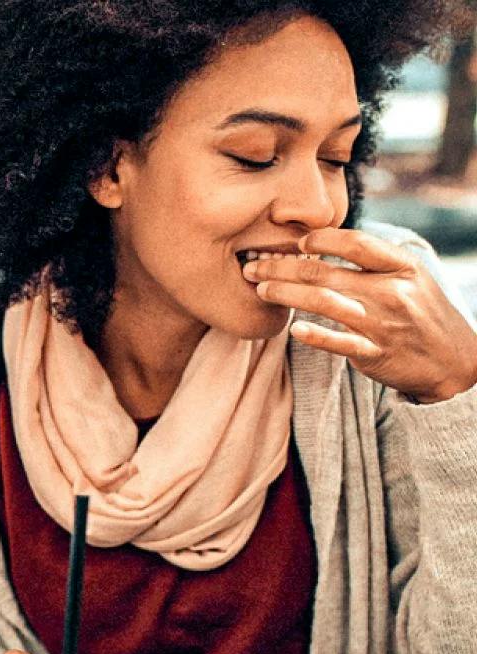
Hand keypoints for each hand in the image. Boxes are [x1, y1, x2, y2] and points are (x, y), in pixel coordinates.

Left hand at [242, 227, 476, 402]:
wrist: (452, 360)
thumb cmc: (422, 315)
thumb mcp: (412, 279)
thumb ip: (376, 263)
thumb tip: (331, 244)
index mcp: (402, 267)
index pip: (357, 243)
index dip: (322, 239)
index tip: (297, 242)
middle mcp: (391, 292)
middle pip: (326, 273)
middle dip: (282, 267)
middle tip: (254, 265)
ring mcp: (381, 324)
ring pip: (324, 303)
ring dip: (286, 294)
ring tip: (260, 289)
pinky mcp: (373, 353)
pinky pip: (338, 342)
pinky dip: (314, 334)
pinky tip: (291, 329)